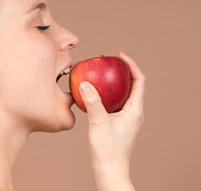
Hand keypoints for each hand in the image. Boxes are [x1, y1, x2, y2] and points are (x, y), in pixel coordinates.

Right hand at [79, 51, 145, 174]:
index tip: (120, 55)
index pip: (139, 80)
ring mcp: (129, 119)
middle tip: (110, 63)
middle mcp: (135, 112)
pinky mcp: (121, 124)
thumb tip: (84, 83)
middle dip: (124, 71)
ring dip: (117, 83)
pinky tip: (97, 95)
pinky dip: (110, 94)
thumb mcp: (98, 122)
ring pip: (126, 94)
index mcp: (135, 109)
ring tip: (104, 75)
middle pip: (134, 85)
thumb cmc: (108, 148)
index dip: (132, 65)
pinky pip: (118, 103)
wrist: (110, 168)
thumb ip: (92, 102)